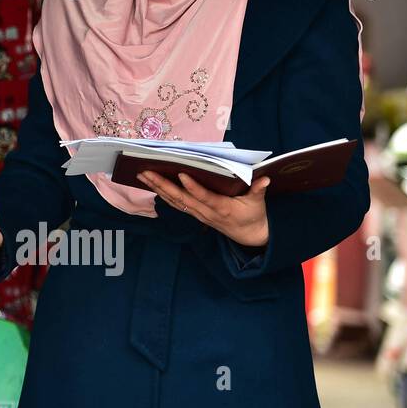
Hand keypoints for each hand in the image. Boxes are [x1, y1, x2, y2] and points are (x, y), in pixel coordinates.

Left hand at [141, 170, 270, 246]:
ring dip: (157, 188)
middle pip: (182, 198)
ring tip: (142, 175)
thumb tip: (265, 179)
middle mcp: (206, 212)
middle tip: (145, 171)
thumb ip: (258, 190)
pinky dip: (162, 194)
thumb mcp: (258, 203)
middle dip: (162, 185)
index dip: (193, 188)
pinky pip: (176, 204)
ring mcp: (198, 214)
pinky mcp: (194, 213)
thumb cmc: (253, 215)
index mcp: (223, 207)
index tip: (182, 174)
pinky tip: (151, 185)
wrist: (249, 235)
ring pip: (175, 201)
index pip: (205, 197)